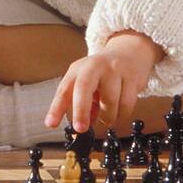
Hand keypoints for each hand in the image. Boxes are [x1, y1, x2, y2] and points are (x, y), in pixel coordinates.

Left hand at [43, 31, 164, 134]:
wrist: (129, 53)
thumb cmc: (103, 73)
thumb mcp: (88, 83)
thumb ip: (82, 105)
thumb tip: (80, 129)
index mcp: (78, 70)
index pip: (64, 89)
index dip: (56, 108)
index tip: (51, 123)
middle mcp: (94, 67)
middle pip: (84, 87)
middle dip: (80, 110)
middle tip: (80, 128)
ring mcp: (114, 70)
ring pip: (110, 101)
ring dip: (108, 117)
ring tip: (107, 117)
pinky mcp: (131, 77)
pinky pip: (126, 104)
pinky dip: (122, 114)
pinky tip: (119, 111)